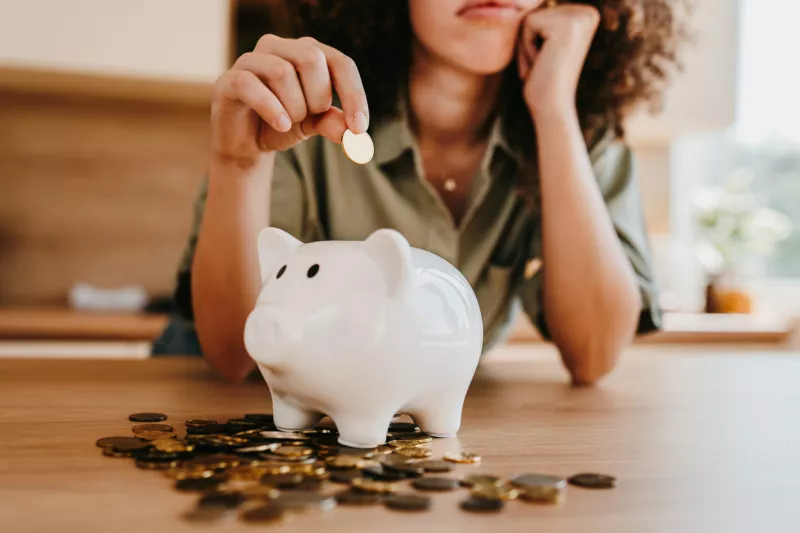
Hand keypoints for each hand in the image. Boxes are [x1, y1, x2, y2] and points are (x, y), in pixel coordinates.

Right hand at [211, 35, 368, 166]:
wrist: (246, 144)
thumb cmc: (282, 125)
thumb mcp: (313, 126)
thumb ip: (332, 123)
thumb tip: (351, 132)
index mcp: (307, 52)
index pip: (340, 63)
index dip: (354, 94)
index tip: (360, 128)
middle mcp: (280, 48)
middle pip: (311, 58)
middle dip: (318, 96)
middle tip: (311, 117)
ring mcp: (252, 59)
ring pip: (282, 72)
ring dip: (293, 107)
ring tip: (288, 122)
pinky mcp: (230, 79)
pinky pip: (252, 85)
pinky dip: (271, 108)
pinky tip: (280, 125)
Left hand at [518, 4, 599, 118]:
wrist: (553, 108)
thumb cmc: (543, 80)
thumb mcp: (544, 43)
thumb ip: (542, 21)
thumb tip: (532, 5)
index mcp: (586, 14)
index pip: (541, 11)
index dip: (533, 38)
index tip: (547, 59)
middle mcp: (588, 12)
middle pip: (535, 11)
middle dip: (528, 40)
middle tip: (543, 65)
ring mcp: (580, 17)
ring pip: (529, 17)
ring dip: (526, 45)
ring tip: (542, 65)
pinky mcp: (567, 25)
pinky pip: (527, 24)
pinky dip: (526, 47)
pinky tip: (541, 63)